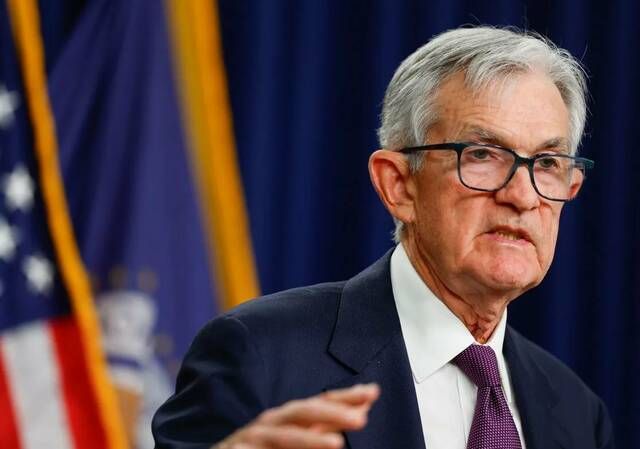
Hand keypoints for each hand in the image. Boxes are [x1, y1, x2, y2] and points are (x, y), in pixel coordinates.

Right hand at [213, 383, 379, 448]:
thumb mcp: (298, 439)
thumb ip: (325, 428)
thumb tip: (363, 409)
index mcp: (288, 419)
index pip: (319, 403)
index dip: (345, 397)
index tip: (373, 392)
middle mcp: (271, 424)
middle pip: (303, 413)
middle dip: (332, 414)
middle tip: (362, 419)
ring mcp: (250, 439)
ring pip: (281, 437)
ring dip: (309, 440)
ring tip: (337, 445)